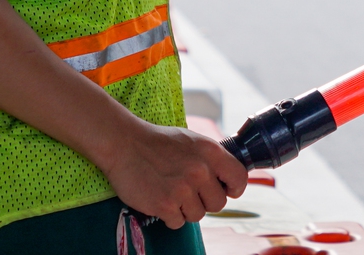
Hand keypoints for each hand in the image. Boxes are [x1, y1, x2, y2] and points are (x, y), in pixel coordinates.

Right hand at [99, 123, 246, 229]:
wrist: (124, 144)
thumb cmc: (158, 142)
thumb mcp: (192, 141)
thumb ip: (211, 159)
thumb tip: (227, 178)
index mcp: (210, 152)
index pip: (239, 178)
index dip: (233, 188)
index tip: (225, 190)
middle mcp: (200, 171)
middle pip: (218, 204)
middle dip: (205, 201)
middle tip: (188, 191)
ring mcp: (182, 189)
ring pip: (198, 215)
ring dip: (185, 209)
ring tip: (171, 191)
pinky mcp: (164, 205)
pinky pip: (177, 222)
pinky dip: (169, 215)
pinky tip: (160, 198)